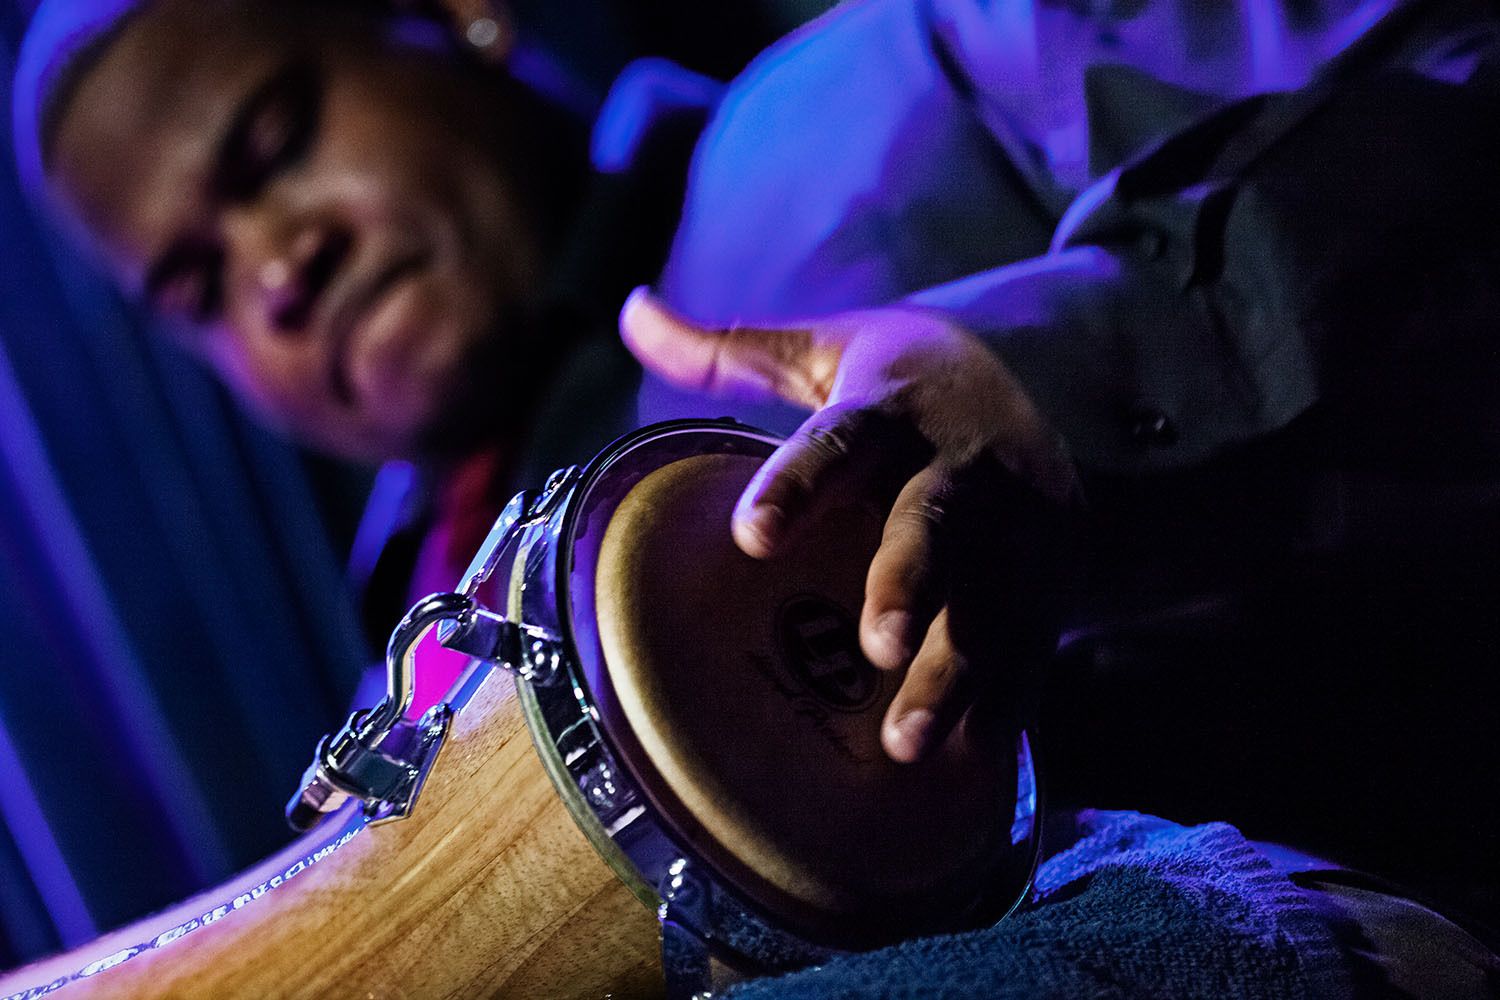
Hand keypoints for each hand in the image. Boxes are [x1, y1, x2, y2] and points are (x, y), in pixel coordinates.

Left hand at [619, 288, 1080, 761]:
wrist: (1055, 391)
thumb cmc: (907, 382)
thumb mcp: (829, 350)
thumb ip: (732, 350)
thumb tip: (630, 309)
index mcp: (895, 408)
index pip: (843, 441)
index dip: (800, 484)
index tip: (751, 535)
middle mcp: (958, 469)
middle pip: (932, 527)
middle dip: (908, 584)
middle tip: (873, 646)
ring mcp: (1015, 530)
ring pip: (987, 604)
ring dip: (952, 673)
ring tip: (902, 742)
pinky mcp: (1048, 581)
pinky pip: (1030, 648)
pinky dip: (1005, 707)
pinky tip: (969, 769)